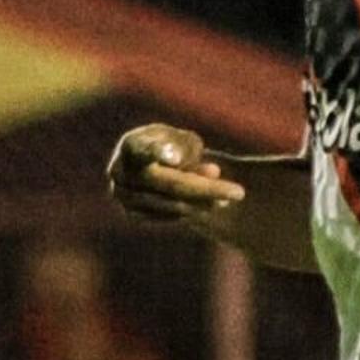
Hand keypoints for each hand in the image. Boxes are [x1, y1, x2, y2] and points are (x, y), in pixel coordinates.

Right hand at [106, 124, 246, 229]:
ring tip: (230, 196)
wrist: (161, 170)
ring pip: (170, 204)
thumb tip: (197, 169)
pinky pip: (167, 216)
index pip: (143, 150)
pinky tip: (210, 204)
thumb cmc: (177, 148)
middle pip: (167, 183)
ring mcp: (123, 195)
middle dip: (205, 188)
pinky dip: (190, 211)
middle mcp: (119, 171)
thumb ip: (187, 151)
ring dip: (202, 201)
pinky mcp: (132, 214)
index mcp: (131, 144)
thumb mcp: (186, 142)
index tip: (176, 158)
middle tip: (240, 193)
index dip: (159, 153)